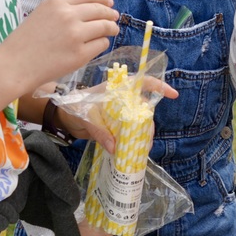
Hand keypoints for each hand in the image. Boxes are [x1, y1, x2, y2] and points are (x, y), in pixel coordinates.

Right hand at [0, 0, 118, 91]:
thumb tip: (92, 8)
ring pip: (105, 26)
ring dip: (111, 28)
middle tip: (114, 17)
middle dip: (110, 13)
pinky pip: (101, 44)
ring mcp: (75, 35)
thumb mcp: (41, 14)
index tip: (108, 3)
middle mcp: (68, 15)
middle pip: (100, 10)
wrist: (12, 66)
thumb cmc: (24, 42)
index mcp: (56, 2)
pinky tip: (99, 45)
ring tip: (113, 30)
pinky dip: (102, 43)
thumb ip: (63, 9)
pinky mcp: (80, 54)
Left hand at [58, 79, 177, 154]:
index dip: (159, 87)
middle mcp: (122, 99)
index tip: (174, 95)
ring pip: (138, 122)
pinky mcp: (115, 124)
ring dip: (141, 135)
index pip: (143, 83)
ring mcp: (120, 112)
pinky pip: (129, 132)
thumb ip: (100, 131)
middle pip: (144, 108)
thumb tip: (115, 148)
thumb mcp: (86, 117)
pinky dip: (131, 141)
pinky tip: (133, 152)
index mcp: (118, 89)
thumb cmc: (74, 107)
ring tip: (140, 150)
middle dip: (148, 124)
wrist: (62, 116)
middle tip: (147, 141)